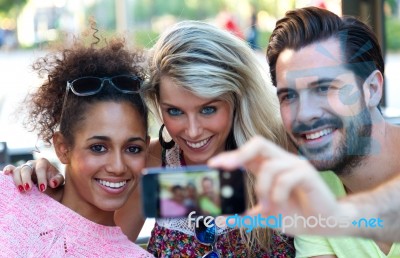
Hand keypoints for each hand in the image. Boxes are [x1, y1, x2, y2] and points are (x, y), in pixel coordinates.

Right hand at [3, 158, 64, 192]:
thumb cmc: (54, 181)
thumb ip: (58, 180)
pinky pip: (11, 168)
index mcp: (43, 163)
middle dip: (26, 179)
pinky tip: (6, 174)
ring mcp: (24, 167)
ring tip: (21, 190)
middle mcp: (32, 164)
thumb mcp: (59, 180)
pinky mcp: (18, 172)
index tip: (42, 189)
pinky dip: (8, 170)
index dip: (41, 178)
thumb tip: (52, 183)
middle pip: (26, 169)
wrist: (50, 185)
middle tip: (28, 189)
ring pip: (17, 170)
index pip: (41, 169)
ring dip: (17, 180)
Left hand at [208, 136, 353, 235]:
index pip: (247, 153)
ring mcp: (296, 165)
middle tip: (225, 167)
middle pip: (259, 143)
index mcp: (269, 167)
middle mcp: (282, 161)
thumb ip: (245, 215)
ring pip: (270, 165)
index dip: (230, 155)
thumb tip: (221, 219)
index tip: (213, 164)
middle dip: (240, 154)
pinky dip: (278, 193)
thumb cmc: (296, 215)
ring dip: (262, 188)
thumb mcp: (266, 216)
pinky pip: (287, 177)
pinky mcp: (308, 174)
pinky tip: (280, 205)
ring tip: (266, 206)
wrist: (325, 224)